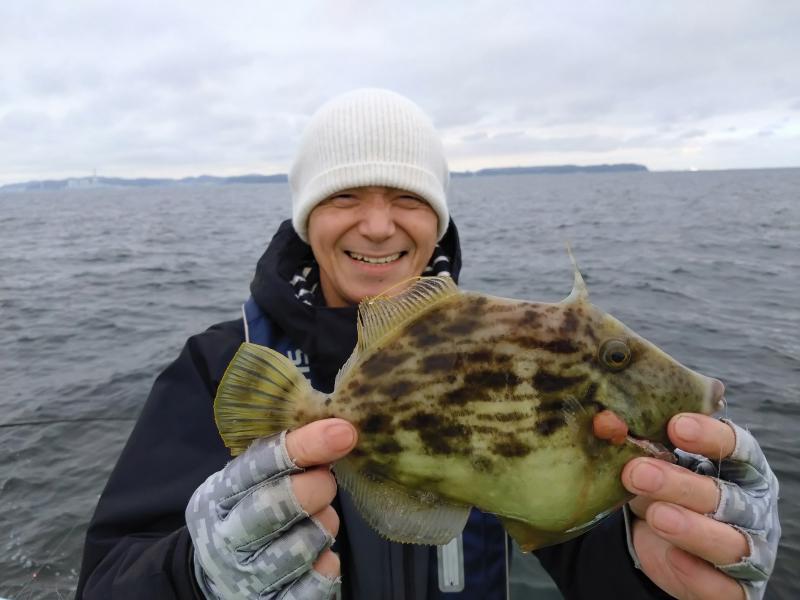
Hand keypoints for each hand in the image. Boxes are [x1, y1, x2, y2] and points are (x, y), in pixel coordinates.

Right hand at [186, 418, 357, 598]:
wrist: (222, 576)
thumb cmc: (248, 514)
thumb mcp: (250, 482)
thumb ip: (284, 458)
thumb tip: (338, 430)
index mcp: (217, 496)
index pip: (259, 464)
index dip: (304, 445)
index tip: (342, 432)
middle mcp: (226, 538)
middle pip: (273, 506)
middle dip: (314, 488)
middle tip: (327, 481)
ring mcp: (246, 577)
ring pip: (300, 546)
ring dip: (323, 527)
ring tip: (321, 521)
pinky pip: (313, 586)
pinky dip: (326, 566)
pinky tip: (323, 555)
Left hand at [622, 414, 779, 599]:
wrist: (668, 546)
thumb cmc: (669, 493)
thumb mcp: (655, 468)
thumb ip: (640, 450)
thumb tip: (606, 425)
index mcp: (742, 469)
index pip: (737, 447)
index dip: (710, 436)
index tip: (676, 426)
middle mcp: (752, 507)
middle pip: (725, 494)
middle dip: (681, 484)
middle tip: (638, 473)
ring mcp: (749, 550)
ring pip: (729, 542)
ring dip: (692, 529)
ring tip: (656, 516)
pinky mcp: (734, 588)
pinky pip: (720, 584)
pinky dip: (697, 572)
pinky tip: (672, 557)